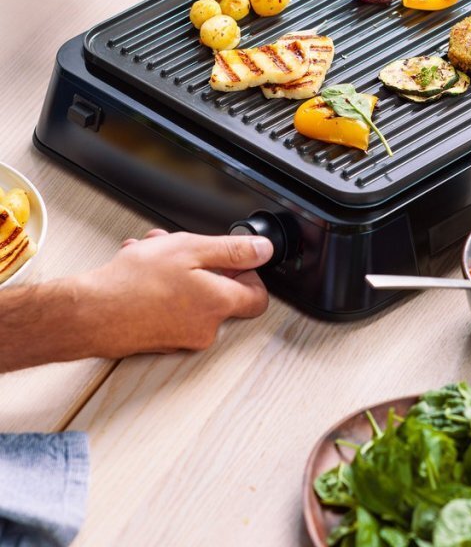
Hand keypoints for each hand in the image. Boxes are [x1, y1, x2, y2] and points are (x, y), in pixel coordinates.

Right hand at [75, 229, 271, 356]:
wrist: (88, 314)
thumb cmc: (134, 284)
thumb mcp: (191, 249)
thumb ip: (233, 251)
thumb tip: (264, 251)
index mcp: (219, 305)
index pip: (258, 296)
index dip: (248, 273)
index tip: (232, 259)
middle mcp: (205, 329)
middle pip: (220, 291)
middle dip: (202, 264)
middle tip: (180, 248)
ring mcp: (181, 338)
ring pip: (191, 295)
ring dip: (176, 271)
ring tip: (151, 254)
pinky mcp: (159, 340)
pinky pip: (171, 308)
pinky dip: (160, 289)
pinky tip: (139, 272)